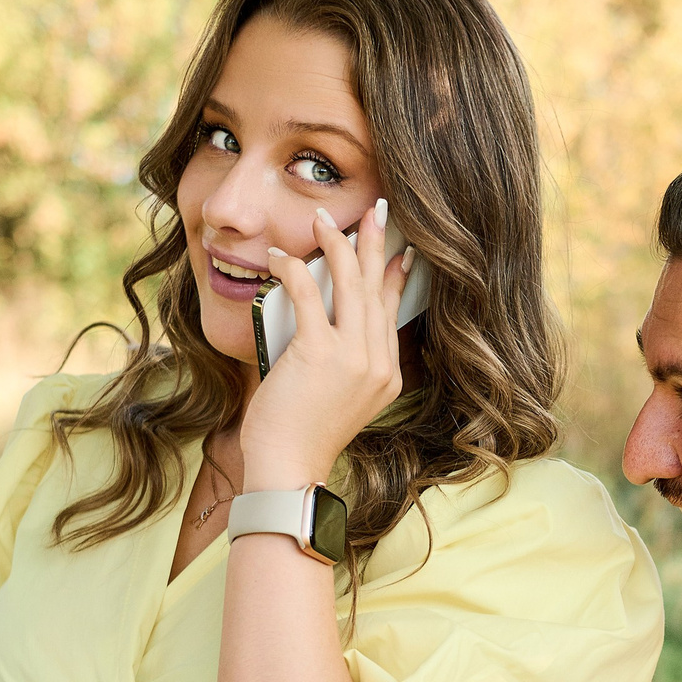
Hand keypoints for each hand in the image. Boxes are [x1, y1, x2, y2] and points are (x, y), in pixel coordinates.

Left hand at [238, 199, 411, 488]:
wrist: (289, 469)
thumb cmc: (301, 439)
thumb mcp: (338, 399)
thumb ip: (343, 363)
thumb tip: (326, 323)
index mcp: (386, 376)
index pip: (392, 313)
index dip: (394, 277)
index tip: (399, 252)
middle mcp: (377, 364)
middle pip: (378, 289)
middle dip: (374, 245)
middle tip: (374, 212)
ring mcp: (353, 357)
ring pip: (351, 284)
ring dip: (336, 245)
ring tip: (324, 220)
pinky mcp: (320, 352)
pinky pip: (309, 294)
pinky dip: (294, 269)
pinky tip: (281, 256)